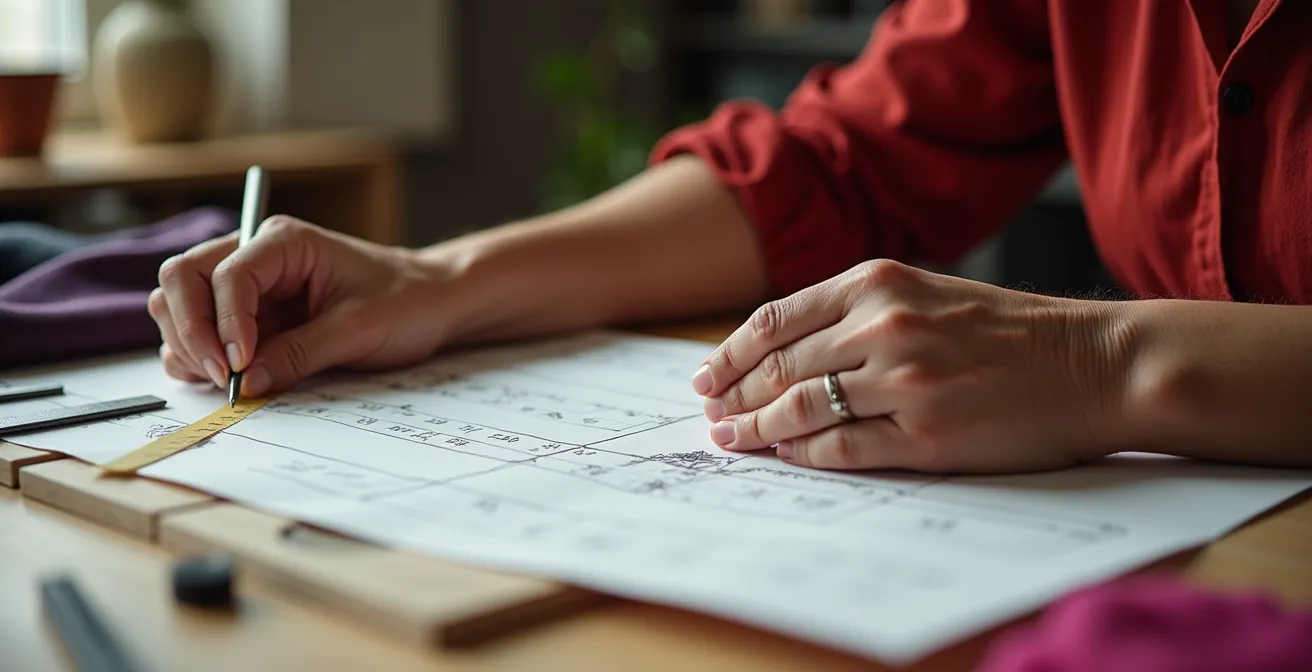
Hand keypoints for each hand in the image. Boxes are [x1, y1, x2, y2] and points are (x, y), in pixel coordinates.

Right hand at [150, 216, 452, 396]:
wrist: (431, 303)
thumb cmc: (404, 302)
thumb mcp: (358, 329)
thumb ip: (299, 354)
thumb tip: (246, 383)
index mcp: (283, 242)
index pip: (227, 275)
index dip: (224, 323)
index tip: (240, 365)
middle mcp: (255, 255)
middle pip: (182, 280)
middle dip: (191, 330)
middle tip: (223, 378)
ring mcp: (246, 286)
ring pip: (178, 305)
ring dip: (187, 345)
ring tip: (226, 382)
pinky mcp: (248, 316)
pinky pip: (200, 332)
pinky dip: (198, 356)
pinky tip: (228, 380)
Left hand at [691, 260, 1131, 472]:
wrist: (1095, 364)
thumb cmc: (1010, 331)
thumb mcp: (926, 293)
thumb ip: (857, 312)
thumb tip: (783, 353)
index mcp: (878, 282)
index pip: (776, 319)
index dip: (731, 352)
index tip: (707, 376)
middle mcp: (883, 325)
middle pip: (779, 366)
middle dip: (733, 396)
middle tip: (710, 416)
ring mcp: (904, 381)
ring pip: (801, 408)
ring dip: (757, 429)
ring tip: (732, 441)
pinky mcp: (926, 435)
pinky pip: (843, 449)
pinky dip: (805, 455)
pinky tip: (787, 458)